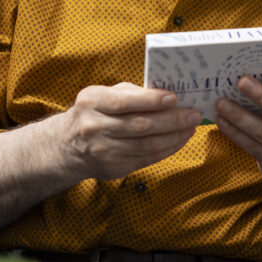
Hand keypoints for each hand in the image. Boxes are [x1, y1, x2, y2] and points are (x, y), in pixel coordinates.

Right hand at [63, 82, 200, 179]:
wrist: (68, 146)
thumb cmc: (94, 113)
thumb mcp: (103, 95)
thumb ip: (131, 93)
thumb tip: (166, 95)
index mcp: (92, 102)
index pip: (123, 102)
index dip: (151, 100)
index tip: (174, 97)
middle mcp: (94, 127)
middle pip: (139, 125)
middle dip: (171, 120)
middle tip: (193, 115)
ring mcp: (103, 150)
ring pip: (146, 145)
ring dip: (174, 136)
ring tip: (190, 127)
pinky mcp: (113, 168)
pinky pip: (146, 159)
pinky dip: (167, 149)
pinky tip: (179, 140)